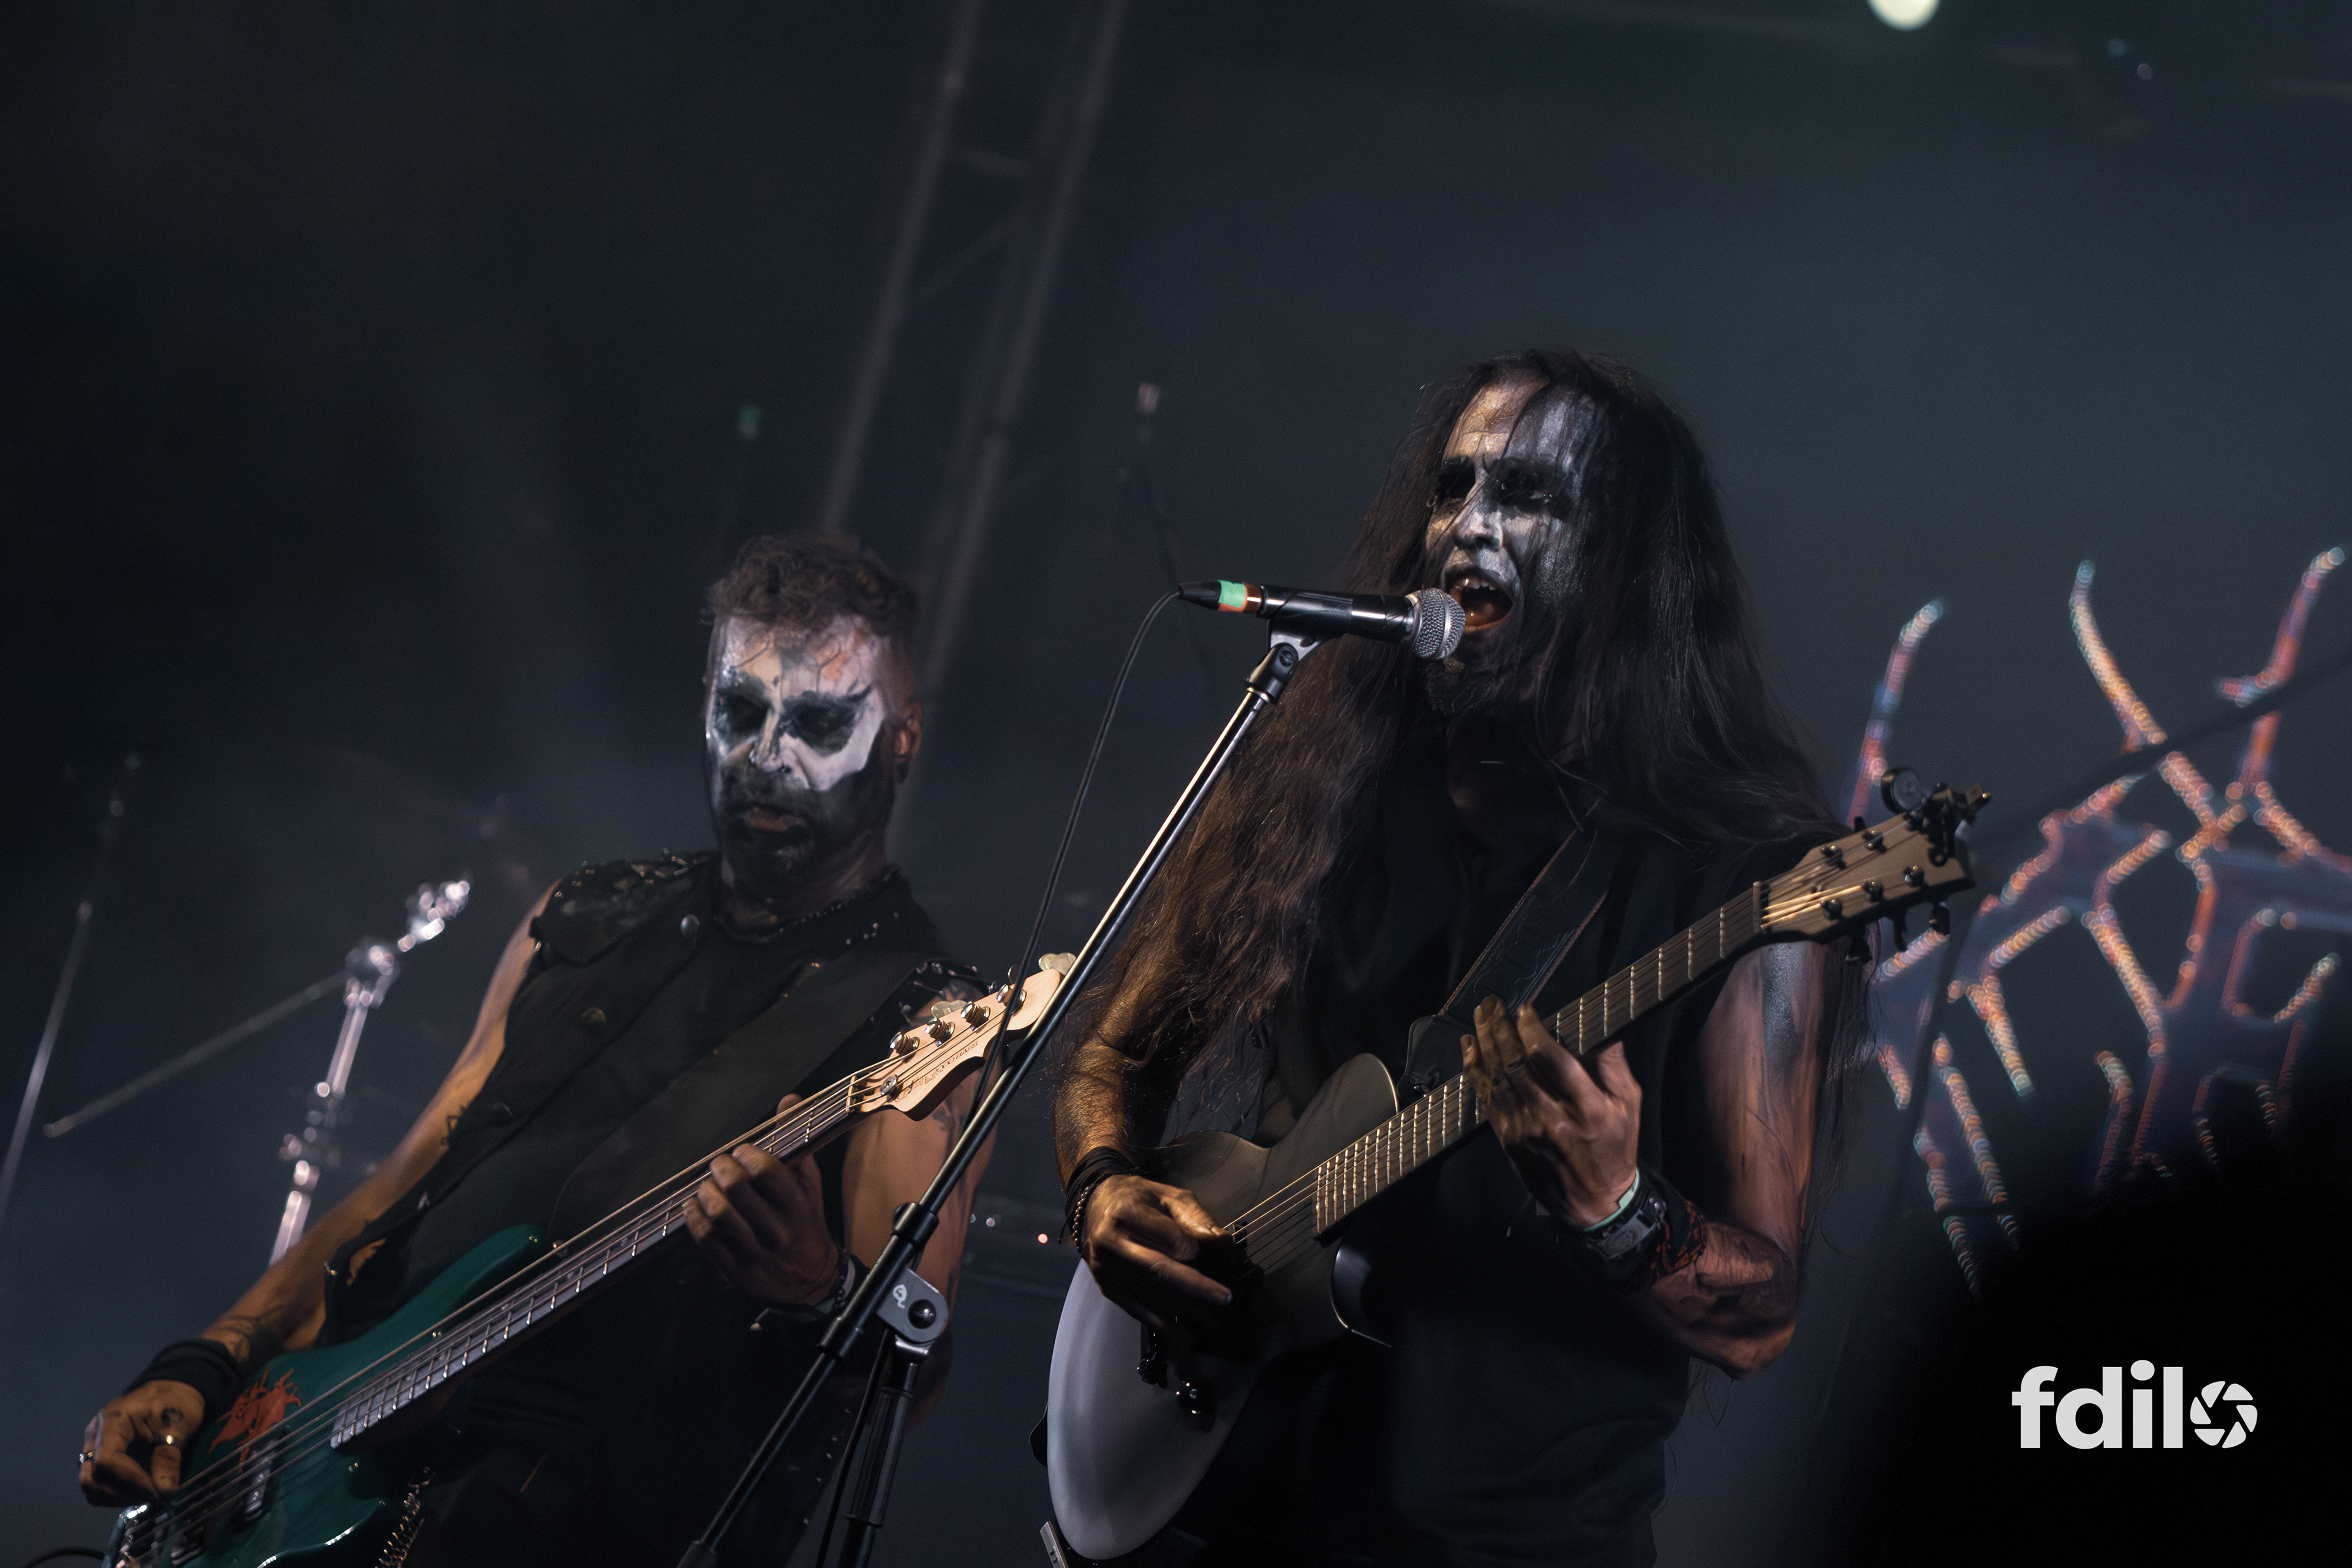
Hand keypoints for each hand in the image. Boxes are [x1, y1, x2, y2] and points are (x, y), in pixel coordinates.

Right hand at [79, 1379, 203, 1505]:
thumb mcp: (178, 1424)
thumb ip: (169, 1457)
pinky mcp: (100, 1457)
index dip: (129, 1481)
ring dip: (116, 1496)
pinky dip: (115, 1493)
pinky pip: (98, 1483)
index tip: (154, 1492)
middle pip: (91, 1476)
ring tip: (147, 1493)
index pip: (106, 1460)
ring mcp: (94, 1447)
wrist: (172, 1391)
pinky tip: (138, 1490)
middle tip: (152, 1496)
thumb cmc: (175, 1401)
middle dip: (121, 1492)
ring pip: (90, 1484)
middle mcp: (96, 1435)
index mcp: (112, 1420)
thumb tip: (165, 1491)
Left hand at [684, 1095, 842, 1306]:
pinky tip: (695, 1206)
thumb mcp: (810, 1185)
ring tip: (707, 1186)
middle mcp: (777, 1230)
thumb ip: (797, 1142)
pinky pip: (706, 1239)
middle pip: (737, 1188)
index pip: (765, 1171)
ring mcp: (755, 1252)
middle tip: (719, 1165)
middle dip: (721, 1168)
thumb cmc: (806, 1224)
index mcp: (798, 1206)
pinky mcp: (736, 1270)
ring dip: (706, 1192)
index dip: (747, 1155)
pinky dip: (693, 1217)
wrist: (812, 1279)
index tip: (742, 1152)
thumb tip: (789, 1100)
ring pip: (718, 1213)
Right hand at [1078, 1173, 1230, 1329]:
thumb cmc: (1136, 1199)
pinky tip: (1185, 1332)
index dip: (1191, 1248)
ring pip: (1152, 1294)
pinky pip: (1138, 1310)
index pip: (1167, 1237)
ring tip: (1215, 1319)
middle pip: (1159, 1269)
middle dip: (1195, 1285)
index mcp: (1127, 1214)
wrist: (1093, 1208)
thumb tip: (1222, 1241)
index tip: (1206, 1251)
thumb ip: (1195, 1217)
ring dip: (1185, 1309)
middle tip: (1224, 1297)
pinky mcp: (1107, 1287)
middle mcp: (1113, 1243)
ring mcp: (1107, 1269)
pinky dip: (1163, 1323)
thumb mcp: (1167, 1196)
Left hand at [1462, 995, 1640, 1227]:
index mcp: (1587, 1107)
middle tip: (1492, 1003)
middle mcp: (1552, 1117)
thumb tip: (1602, 1029)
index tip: (1526, 1010)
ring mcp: (1526, 1130)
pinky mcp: (1508, 1140)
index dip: (1533, 1030)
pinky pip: (1487, 1099)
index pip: (1550, 1058)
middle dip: (1500, 1029)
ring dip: (1483, 1044)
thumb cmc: (1614, 1148)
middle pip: (1516, 1064)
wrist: (1595, 1202)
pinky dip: (1476, 1072)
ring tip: (1480, 1017)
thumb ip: (1613, 1066)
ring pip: (1496, 1079)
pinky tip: (1470, 1051)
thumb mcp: (1628, 1105)